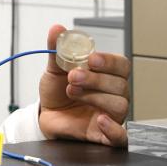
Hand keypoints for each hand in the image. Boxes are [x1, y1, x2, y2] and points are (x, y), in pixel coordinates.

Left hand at [38, 24, 130, 146]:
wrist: (44, 115)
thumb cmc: (57, 91)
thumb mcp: (55, 69)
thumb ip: (57, 49)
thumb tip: (57, 28)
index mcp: (106, 75)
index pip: (121, 65)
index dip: (109, 61)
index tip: (91, 59)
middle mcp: (113, 95)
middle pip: (120, 85)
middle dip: (95, 79)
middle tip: (72, 77)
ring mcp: (111, 115)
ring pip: (120, 105)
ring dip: (95, 96)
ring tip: (72, 92)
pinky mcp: (104, 136)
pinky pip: (121, 137)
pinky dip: (113, 129)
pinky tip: (100, 119)